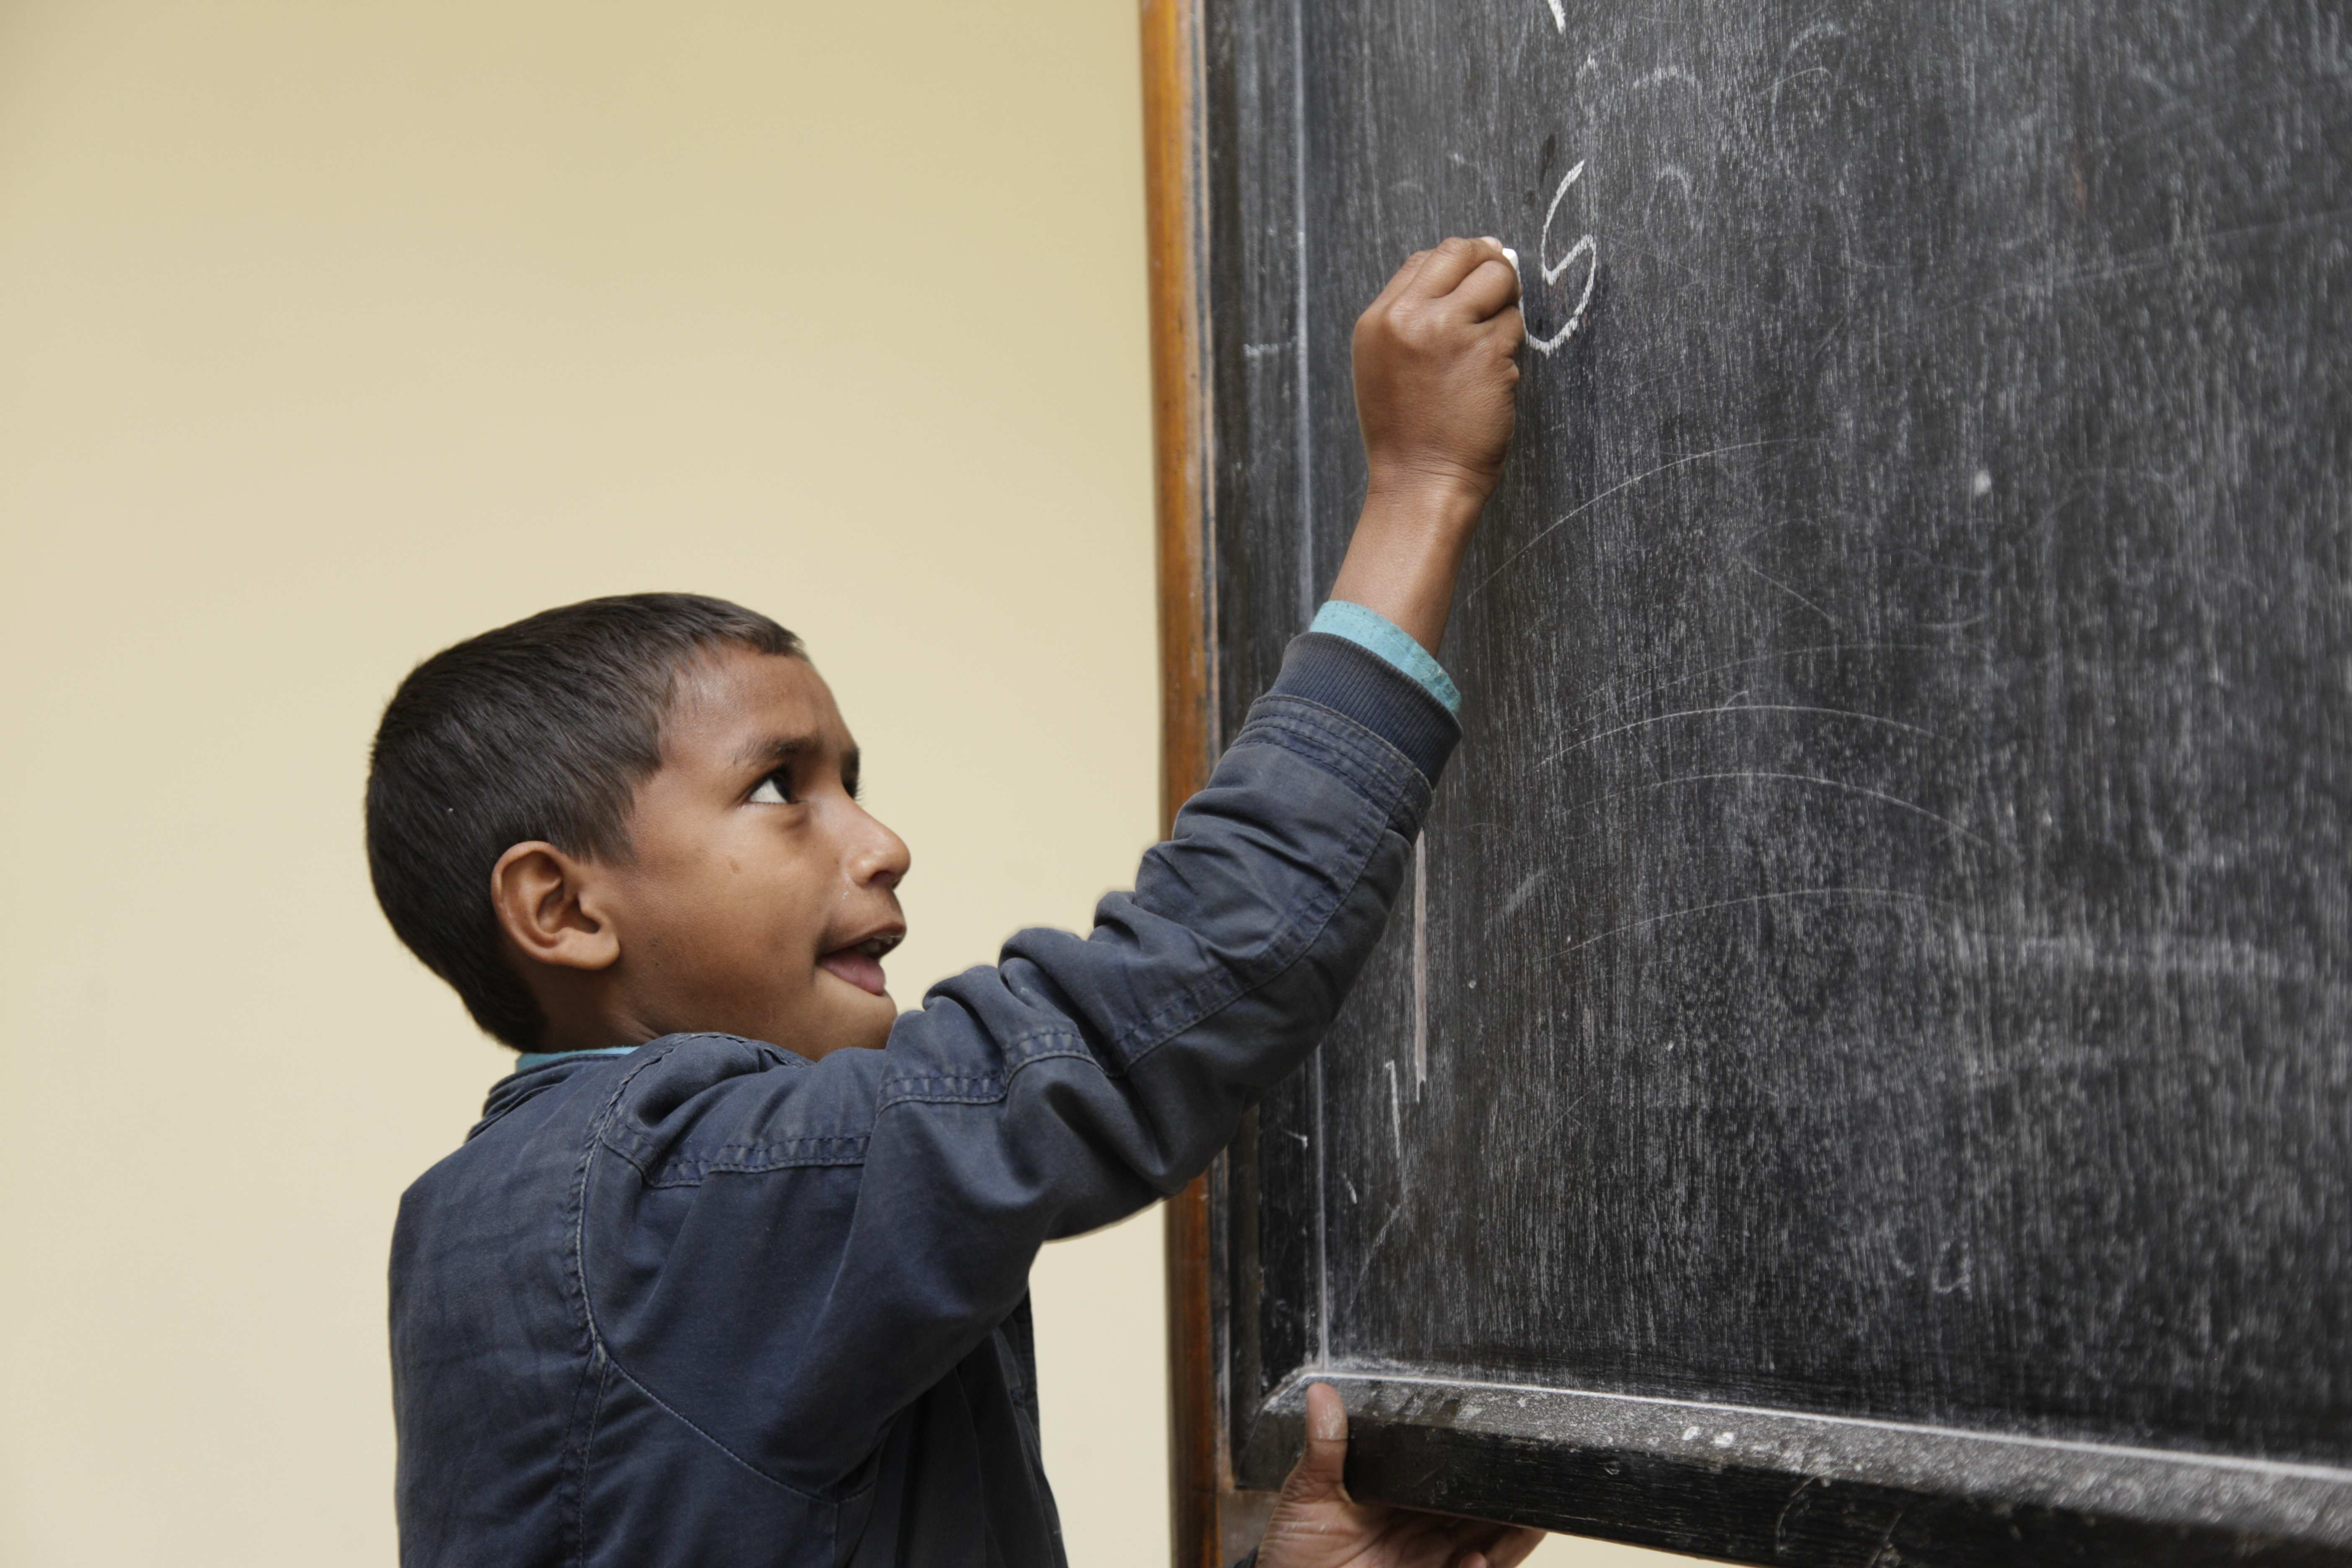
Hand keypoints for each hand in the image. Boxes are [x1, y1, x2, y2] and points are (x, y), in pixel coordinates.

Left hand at [1255, 1383, 1545, 1567]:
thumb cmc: (1295, 1545)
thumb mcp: (1307, 1493)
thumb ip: (1323, 1447)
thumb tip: (1321, 1392)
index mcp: (1402, 1500)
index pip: (1450, 1482)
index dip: (1480, 1471)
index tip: (1505, 1451)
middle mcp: (1421, 1532)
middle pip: (1479, 1516)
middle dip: (1508, 1505)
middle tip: (1532, 1487)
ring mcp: (1426, 1562)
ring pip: (1483, 1548)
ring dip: (1507, 1539)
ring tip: (1528, 1522)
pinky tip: (1477, 1559)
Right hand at [1351, 236, 1522, 508]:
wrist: (1420, 482)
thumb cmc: (1407, 433)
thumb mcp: (1384, 365)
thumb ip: (1411, 318)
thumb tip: (1462, 270)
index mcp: (1379, 320)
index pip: (1425, 259)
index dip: (1458, 262)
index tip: (1477, 274)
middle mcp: (1410, 318)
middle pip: (1462, 253)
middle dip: (1489, 262)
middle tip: (1502, 284)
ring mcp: (1449, 332)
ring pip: (1498, 281)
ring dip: (1505, 306)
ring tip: (1491, 345)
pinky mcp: (1486, 352)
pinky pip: (1514, 324)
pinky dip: (1511, 345)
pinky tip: (1493, 377)